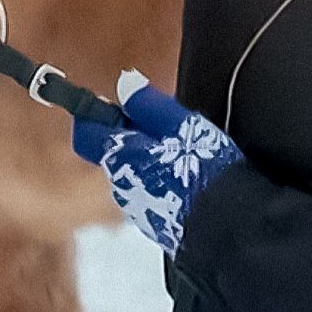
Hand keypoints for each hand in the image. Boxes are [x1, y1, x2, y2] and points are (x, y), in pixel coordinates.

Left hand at [72, 70, 242, 254]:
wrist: (227, 228)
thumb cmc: (204, 175)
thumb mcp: (181, 126)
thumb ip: (148, 104)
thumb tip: (125, 83)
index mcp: (120, 156)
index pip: (85, 132)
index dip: (95, 113)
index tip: (115, 102)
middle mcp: (120, 184)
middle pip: (113, 150)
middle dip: (134, 134)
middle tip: (166, 125)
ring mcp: (136, 206)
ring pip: (134, 171)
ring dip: (150, 158)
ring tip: (186, 152)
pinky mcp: (155, 222)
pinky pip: (150, 191)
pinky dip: (162, 180)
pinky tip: (189, 177)